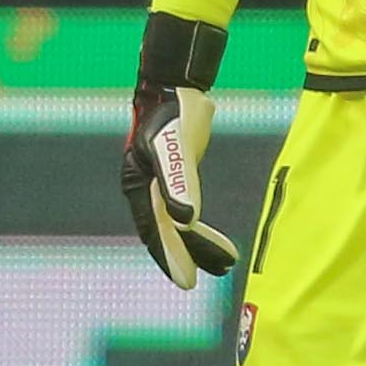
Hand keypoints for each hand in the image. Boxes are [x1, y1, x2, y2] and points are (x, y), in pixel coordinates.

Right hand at [118, 15, 241, 290]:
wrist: (176, 83)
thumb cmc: (174, 111)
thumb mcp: (177, 147)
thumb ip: (181, 184)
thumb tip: (187, 221)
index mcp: (140, 186)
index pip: (156, 230)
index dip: (171, 257)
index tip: (187, 282)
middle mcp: (146, 189)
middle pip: (166, 232)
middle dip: (186, 256)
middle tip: (205, 279)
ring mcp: (161, 184)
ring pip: (178, 224)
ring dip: (198, 245)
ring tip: (226, 263)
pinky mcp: (177, 177)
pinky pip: (187, 211)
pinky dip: (201, 228)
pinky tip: (215, 240)